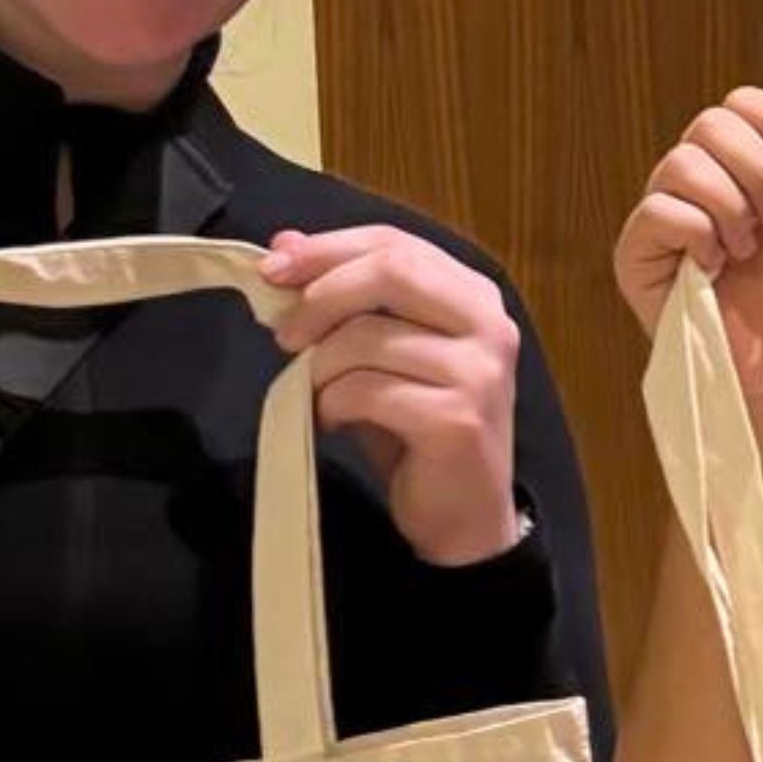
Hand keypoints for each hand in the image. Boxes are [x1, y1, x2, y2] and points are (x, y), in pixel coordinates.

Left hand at [262, 226, 522, 566]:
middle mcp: (489, 325)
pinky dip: (332, 406)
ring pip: (367, 337)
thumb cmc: (419, 434)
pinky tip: (334, 423)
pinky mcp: (457, 419)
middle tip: (283, 334)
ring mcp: (479, 372)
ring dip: (320, 367)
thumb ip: (343, 300)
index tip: (273, 269)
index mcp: (474, 297)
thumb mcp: (377, 357)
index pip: (396, 244)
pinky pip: (366, 391)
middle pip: (391, 271)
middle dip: (321, 295)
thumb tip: (285, 244)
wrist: (465, 517)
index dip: (328, 249)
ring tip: (314, 395)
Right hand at [611, 86, 762, 401]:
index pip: (740, 105)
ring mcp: (665, 213)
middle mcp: (698, 182)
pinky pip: (660, 210)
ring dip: (732, 207)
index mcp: (743, 167)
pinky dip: (699, 234)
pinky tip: (714, 266)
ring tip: (746, 250)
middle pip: (711, 123)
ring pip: (683, 164)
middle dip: (759, 168)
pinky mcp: (638, 251)